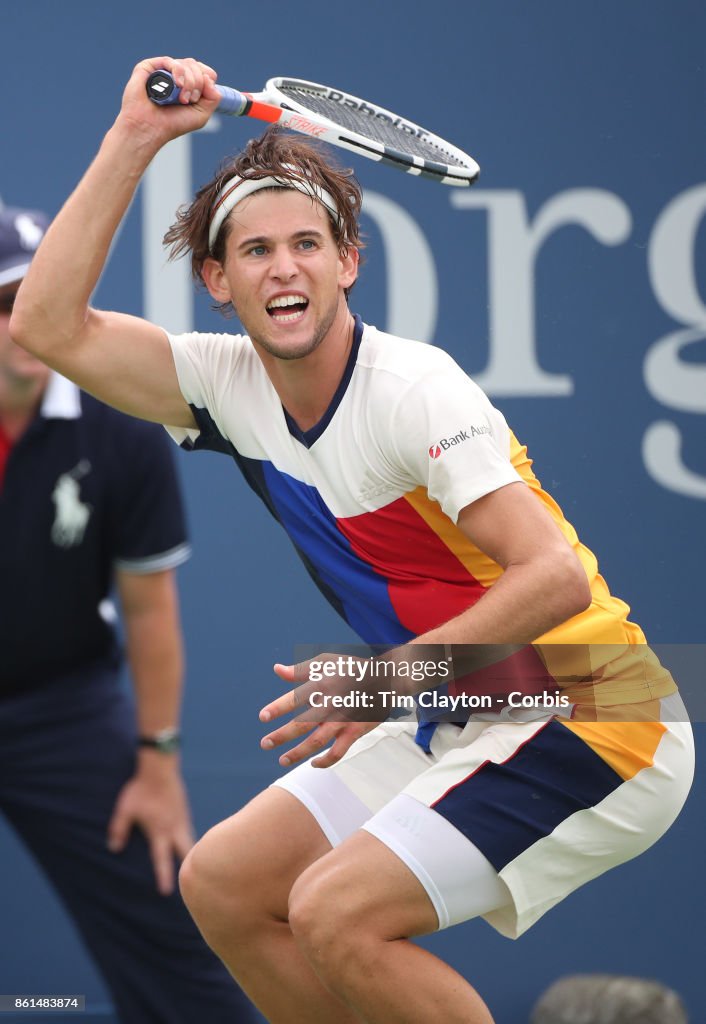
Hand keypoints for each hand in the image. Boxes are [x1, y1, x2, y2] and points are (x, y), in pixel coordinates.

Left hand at [106, 754, 194, 894]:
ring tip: (194, 869)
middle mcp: (174, 827)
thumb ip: (118, 829)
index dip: (163, 876)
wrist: (160, 767)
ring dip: (191, 855)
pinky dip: (190, 841)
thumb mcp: (125, 810)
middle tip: (192, 884)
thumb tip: (113, 849)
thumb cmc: (140, 789)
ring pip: (190, 842)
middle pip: (186, 853)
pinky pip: (189, 830)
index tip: (167, 892)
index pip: (162, 859)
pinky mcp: (184, 810)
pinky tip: (188, 845)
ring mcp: (182, 818)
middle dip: (189, 869)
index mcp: (159, 831)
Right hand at [117, 56, 220, 144]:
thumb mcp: (201, 115)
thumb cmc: (172, 124)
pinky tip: (177, 84)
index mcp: (189, 86)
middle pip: (197, 67)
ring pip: (187, 63)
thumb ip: (214, 98)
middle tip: (189, 101)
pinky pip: (170, 60)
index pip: (206, 73)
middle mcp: (177, 76)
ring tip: (182, 98)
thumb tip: (210, 78)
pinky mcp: (150, 67)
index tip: (199, 97)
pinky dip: (178, 71)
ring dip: (190, 81)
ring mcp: (164, 71)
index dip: (208, 81)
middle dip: (198, 84)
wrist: (150, 128)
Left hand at [259, 656, 384, 768]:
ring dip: (298, 753)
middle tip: (265, 744)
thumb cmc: (351, 668)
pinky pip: (338, 752)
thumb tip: (277, 669)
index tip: (263, 717)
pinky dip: (325, 761)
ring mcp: (343, 719)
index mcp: (322, 684)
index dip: (278, 708)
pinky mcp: (355, 731)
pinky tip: (313, 763)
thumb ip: (300, 669)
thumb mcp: (326, 662)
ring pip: (317, 741)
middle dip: (282, 735)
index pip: (295, 698)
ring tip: (282, 760)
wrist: (385, 679)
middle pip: (302, 723)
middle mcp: (331, 703)